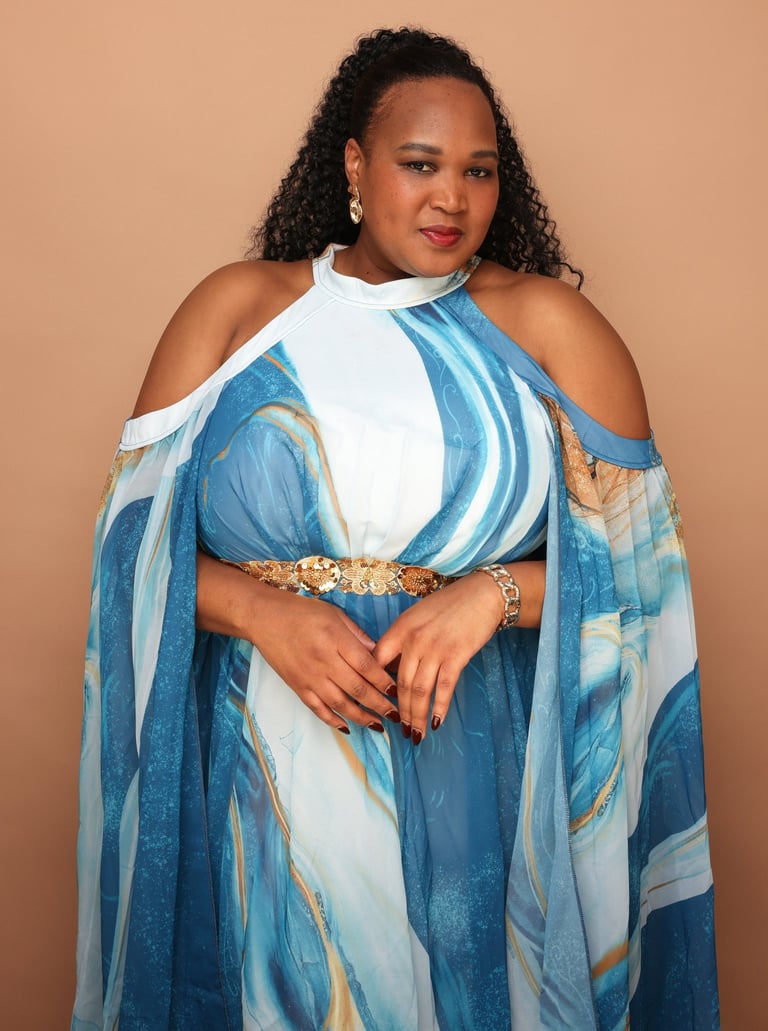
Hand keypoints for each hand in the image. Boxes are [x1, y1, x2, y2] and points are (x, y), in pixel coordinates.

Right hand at [196, 551, 398, 733]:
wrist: (264, 618)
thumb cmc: (301, 612)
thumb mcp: (334, 614)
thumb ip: (357, 635)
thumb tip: (379, 654)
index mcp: (336, 640)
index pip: (367, 666)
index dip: (385, 682)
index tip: (399, 690)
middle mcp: (324, 661)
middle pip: (358, 689)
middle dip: (380, 705)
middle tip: (396, 715)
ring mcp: (309, 677)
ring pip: (340, 704)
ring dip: (361, 717)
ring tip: (378, 725)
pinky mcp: (297, 687)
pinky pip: (318, 709)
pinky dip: (333, 721)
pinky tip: (347, 727)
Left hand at [373, 560, 545, 742]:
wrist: (482, 595)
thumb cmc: (450, 605)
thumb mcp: (417, 616)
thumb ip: (403, 639)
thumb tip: (392, 668)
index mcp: (400, 628)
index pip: (378, 662)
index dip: (375, 686)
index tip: (377, 704)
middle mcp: (414, 640)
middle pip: (401, 683)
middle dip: (400, 712)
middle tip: (401, 730)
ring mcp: (435, 648)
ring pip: (420, 691)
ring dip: (417, 716)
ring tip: (416, 734)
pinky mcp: (456, 656)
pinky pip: (443, 688)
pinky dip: (439, 709)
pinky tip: (436, 723)